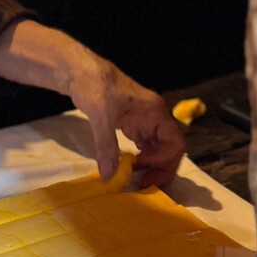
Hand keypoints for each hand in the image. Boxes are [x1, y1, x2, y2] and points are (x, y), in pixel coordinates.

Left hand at [67, 55, 184, 187]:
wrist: (81, 72)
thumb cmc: (95, 87)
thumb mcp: (100, 117)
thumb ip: (106, 147)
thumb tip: (109, 176)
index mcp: (155, 112)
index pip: (175, 142)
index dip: (162, 160)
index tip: (140, 166)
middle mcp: (155, 117)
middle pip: (171, 149)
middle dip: (161, 168)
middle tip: (143, 184)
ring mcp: (145, 121)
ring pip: (159, 149)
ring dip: (152, 166)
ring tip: (136, 180)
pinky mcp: (134, 124)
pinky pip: (146, 146)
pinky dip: (142, 159)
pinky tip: (129, 168)